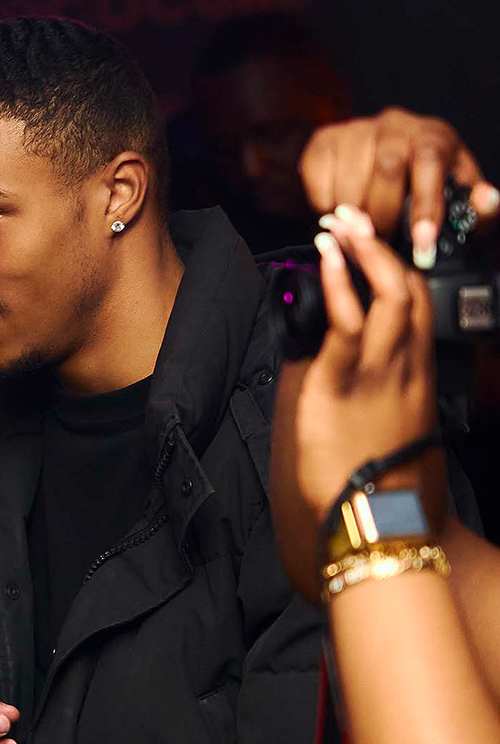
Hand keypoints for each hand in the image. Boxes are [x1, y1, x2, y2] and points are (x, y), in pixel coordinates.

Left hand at [292, 205, 443, 525]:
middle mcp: (406, 369)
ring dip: (361, 252)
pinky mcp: (343, 385)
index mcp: (417, 378)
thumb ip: (369, 396)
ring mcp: (378, 374)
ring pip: (387, 296)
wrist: (380, 525)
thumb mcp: (386, 431)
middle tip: (354, 219)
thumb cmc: (380, 488)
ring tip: (339, 224)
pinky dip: (338, 283)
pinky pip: (347, 322)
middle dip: (382, 248)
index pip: (418, 307)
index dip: (400, 269)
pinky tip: (324, 260)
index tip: (377, 244)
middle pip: (409, 291)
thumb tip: (328, 368)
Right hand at [301, 108, 495, 266]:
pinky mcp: (324, 140)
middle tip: (384, 243)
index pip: (429, 162)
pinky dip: (325, 205)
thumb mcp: (459, 198)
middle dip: (385, 217)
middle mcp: (396, 125)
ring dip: (354, 217)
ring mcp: (357, 129)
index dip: (425, 205)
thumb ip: (479, 208)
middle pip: (387, 170)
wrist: (379, 164)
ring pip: (350, 180)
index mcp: (434, 136)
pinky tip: (337, 213)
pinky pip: (319, 178)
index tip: (422, 242)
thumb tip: (487, 199)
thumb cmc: (425, 186)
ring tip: (360, 233)